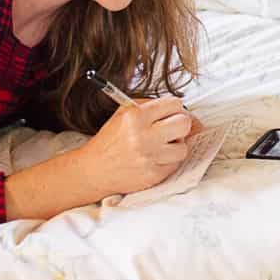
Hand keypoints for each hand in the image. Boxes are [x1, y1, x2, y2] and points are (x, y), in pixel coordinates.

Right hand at [75, 97, 194, 197]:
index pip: (174, 104)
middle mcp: (143, 136)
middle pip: (184, 123)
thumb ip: (151, 106)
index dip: (175, 108)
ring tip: (162, 146)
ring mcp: (149, 157)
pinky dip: (169, 161)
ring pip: (184, 147)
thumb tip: (181, 109)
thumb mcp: (123, 113)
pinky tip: (156, 158)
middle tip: (173, 128)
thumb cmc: (110, 141)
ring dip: (176, 146)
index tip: (173, 113)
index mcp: (135, 116)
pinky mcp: (154, 174)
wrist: (94, 170)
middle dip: (181, 125)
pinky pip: (175, 164)